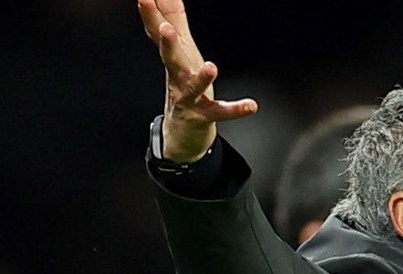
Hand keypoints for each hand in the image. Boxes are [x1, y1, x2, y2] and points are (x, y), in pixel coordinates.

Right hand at [137, 0, 256, 162]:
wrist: (181, 129)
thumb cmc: (183, 83)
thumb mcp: (180, 50)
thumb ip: (174, 20)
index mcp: (174, 58)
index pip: (158, 34)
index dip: (150, 15)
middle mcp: (178, 77)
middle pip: (169, 58)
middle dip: (167, 43)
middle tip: (164, 28)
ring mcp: (189, 98)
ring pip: (193, 87)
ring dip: (202, 78)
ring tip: (211, 67)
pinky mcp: (205, 115)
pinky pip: (221, 112)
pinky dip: (236, 110)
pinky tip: (251, 105)